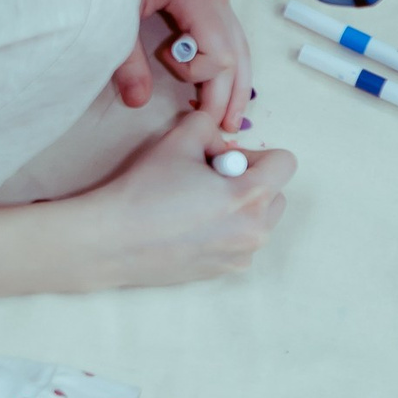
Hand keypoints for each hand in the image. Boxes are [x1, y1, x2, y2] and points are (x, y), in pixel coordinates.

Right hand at [71, 114, 293, 290]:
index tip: (222, 162)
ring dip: (240, 208)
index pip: (285, 163)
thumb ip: (210, 126)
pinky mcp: (224, 272)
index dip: (255, 155)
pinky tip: (189, 228)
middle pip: (276, 193)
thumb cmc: (144, 189)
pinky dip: (226, 232)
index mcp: (251, 196)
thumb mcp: (178, 139)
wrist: (111, 241)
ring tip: (197, 206)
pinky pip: (240, 243)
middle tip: (207, 183)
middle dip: (249, 182)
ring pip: (259, 220)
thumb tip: (223, 144)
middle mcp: (255, 231)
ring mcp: (241, 256)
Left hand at [120, 0, 248, 133]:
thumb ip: (126, 61)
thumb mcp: (116, 15)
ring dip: (236, 83)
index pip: (219, 55)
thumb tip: (138, 101)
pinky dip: (230, 64)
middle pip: (237, 55)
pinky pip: (230, 36)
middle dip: (231, 94)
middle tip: (223, 128)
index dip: (202, 79)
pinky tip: (225, 85)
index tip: (175, 77)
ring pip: (240, 47)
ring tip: (231, 116)